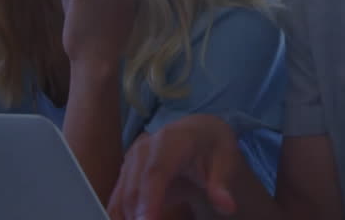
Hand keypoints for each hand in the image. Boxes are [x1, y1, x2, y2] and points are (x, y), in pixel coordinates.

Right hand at [108, 115, 242, 219]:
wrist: (198, 133)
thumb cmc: (211, 146)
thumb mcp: (226, 159)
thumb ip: (222, 183)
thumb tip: (227, 206)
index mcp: (172, 141)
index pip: (156, 173)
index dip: (150, 200)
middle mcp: (145, 148)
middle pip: (134, 189)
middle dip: (139, 217)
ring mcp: (131, 161)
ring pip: (121, 199)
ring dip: (131, 219)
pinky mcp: (125, 173)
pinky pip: (117, 202)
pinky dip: (124, 219)